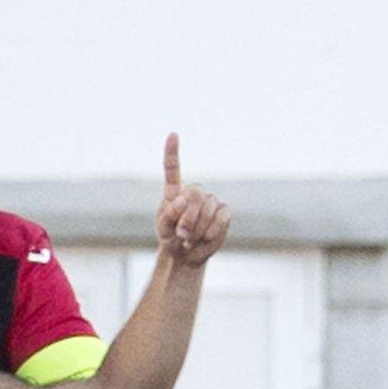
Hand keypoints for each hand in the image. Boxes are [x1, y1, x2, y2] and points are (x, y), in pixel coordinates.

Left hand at [155, 133, 231, 266]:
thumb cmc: (171, 238)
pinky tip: (205, 238)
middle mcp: (194, 192)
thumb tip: (182, 199)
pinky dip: (212, 230)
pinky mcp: (224, 211)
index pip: (173, 168)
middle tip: (182, 233)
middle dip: (188, 216)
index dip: (172, 152)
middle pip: (195, 192)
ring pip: (209, 206)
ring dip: (198, 227)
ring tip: (190, 238)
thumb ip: (168, 215)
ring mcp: (211, 200)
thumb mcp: (163, 229)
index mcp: (174, 192)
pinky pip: (222, 216)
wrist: (186, 254)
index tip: (172, 134)